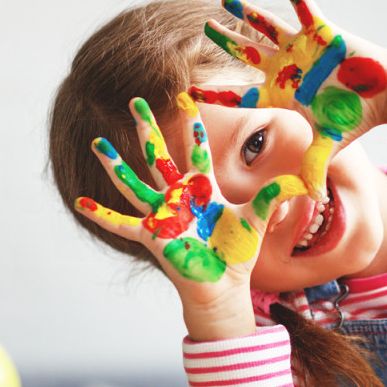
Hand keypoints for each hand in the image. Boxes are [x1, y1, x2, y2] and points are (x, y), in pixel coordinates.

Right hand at [75, 94, 305, 336]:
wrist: (224, 286)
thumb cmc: (237, 254)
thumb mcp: (258, 220)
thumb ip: (275, 197)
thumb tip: (305, 181)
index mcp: (204, 191)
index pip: (198, 152)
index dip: (193, 128)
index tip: (187, 101)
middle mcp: (180, 199)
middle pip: (160, 157)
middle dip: (148, 129)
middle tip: (135, 101)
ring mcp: (164, 216)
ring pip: (135, 183)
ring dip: (116, 165)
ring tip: (97, 143)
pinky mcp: (153, 236)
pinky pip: (122, 223)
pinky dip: (101, 214)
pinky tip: (80, 203)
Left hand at [194, 0, 386, 200]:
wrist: (384, 95)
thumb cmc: (356, 117)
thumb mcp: (329, 144)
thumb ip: (314, 167)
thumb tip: (312, 201)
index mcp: (283, 94)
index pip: (242, 95)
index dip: (215, 95)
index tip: (188, 94)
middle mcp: (287, 68)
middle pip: (247, 54)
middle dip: (226, 43)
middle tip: (206, 29)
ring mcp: (301, 47)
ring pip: (266, 26)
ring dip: (246, 12)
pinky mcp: (321, 29)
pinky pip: (303, 3)